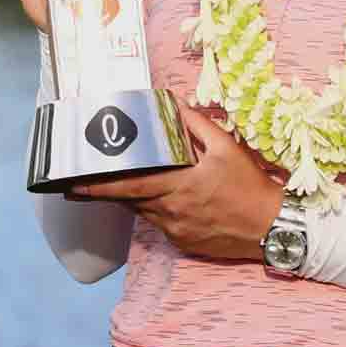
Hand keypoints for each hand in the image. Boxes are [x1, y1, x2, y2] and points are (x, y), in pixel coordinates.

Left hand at [69, 97, 282, 261]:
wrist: (272, 228)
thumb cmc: (251, 185)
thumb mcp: (229, 149)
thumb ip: (198, 126)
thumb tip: (175, 104)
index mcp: (179, 185)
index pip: (129, 185)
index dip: (99, 185)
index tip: (73, 182)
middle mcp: (171, 210)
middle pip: (128, 200)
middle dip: (101, 193)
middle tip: (77, 187)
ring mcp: (175, 229)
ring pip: (142, 211)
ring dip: (130, 198)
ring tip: (119, 187)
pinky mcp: (182, 242)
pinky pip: (160, 223)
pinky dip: (155, 210)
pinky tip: (163, 201)